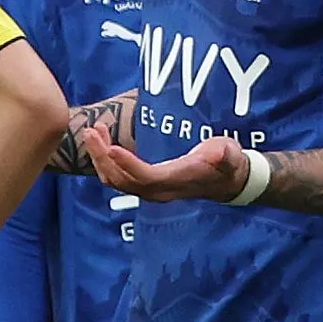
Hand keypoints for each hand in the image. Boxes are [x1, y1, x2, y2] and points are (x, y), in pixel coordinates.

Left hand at [80, 126, 248, 202]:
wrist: (227, 181)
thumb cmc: (227, 163)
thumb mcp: (230, 154)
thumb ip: (226, 155)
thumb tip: (221, 153)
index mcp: (177, 181)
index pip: (146, 177)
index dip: (128, 164)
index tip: (112, 146)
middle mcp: (159, 190)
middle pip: (122, 180)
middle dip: (103, 157)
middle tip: (92, 130)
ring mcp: (149, 190)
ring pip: (115, 180)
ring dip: (100, 157)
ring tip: (94, 131)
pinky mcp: (144, 184)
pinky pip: (117, 177)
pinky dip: (105, 160)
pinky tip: (103, 140)